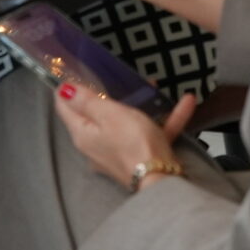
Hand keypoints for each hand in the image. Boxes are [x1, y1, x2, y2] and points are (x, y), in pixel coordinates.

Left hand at [54, 81, 200, 189]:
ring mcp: (117, 152)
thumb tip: (62, 90)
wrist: (161, 180)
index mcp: (83, 134)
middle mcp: (95, 145)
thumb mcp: (109, 114)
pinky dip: (164, 120)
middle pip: (94, 114)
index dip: (65, 88)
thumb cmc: (133, 142)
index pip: (65, 107)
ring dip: (140, 103)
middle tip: (114, 74)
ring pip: (125, 121)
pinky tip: (186, 104)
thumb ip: (87, 101)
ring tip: (153, 85)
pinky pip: (148, 133)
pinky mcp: (138, 158)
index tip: (72, 70)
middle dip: (106, 93)